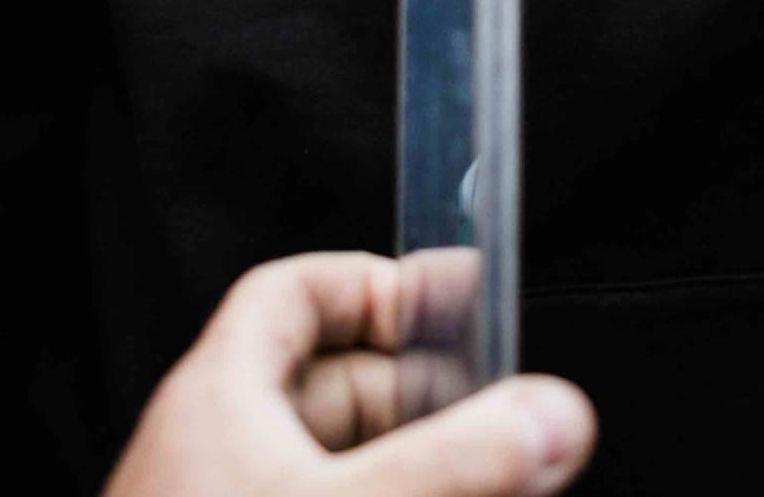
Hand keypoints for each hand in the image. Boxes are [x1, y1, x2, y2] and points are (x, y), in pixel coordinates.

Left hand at [105, 253, 594, 496]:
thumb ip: (457, 463)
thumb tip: (547, 417)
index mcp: (220, 398)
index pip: (295, 293)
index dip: (376, 287)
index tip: (451, 308)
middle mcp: (215, 451)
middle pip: (331, 388)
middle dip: (420, 402)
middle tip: (493, 425)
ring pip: (329, 468)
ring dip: (407, 471)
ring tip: (478, 484)